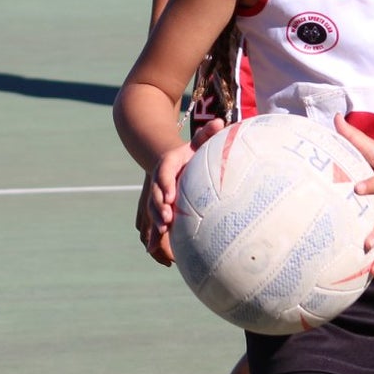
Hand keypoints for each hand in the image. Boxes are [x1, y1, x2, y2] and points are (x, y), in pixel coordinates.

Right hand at [137, 138, 202, 266]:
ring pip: (153, 209)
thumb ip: (208, 133)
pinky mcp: (162, 208)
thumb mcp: (200, 141)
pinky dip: (154, 236)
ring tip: (163, 232)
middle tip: (168, 219)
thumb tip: (220, 122)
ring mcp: (159, 194)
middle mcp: (160, 180)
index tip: (171, 195)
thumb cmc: (195, 152)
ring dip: (156, 222)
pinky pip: (155, 223)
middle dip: (160, 207)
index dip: (165, 184)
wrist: (181, 159)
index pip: (164, 173)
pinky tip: (155, 250)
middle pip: (156, 194)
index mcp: (168, 163)